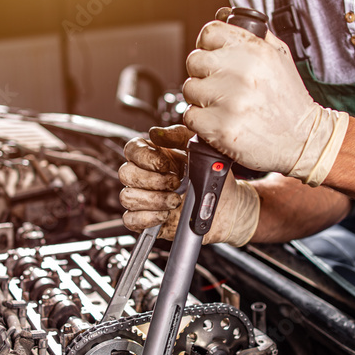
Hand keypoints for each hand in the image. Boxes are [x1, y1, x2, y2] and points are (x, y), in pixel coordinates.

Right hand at [118, 124, 259, 245]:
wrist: (228, 204)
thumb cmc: (213, 177)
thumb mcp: (201, 148)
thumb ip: (179, 136)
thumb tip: (156, 133)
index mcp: (155, 156)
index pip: (132, 150)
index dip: (145, 157)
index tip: (167, 164)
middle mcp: (145, 176)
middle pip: (126, 173)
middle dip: (153, 180)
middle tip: (176, 183)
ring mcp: (144, 199)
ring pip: (127, 197)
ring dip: (154, 199)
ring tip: (175, 200)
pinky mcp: (146, 220)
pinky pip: (131, 220)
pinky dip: (148, 218)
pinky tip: (165, 214)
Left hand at [183, 20, 348, 185]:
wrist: (304, 139)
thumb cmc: (289, 100)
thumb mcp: (279, 56)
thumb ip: (253, 34)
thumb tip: (224, 15)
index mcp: (254, 50)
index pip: (208, 33)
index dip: (208, 46)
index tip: (214, 58)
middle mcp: (240, 72)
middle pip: (194, 61)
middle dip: (204, 74)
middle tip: (221, 86)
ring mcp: (228, 101)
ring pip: (190, 89)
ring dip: (202, 99)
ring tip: (225, 105)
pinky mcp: (219, 127)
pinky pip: (191, 116)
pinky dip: (202, 122)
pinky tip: (222, 120)